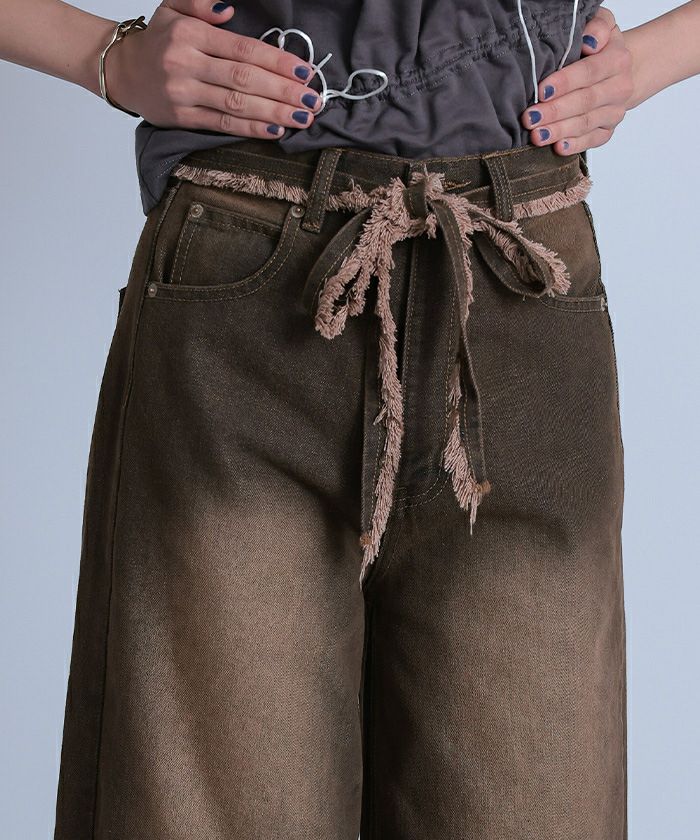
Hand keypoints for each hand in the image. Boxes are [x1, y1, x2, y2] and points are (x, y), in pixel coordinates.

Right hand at [104, 0, 322, 136]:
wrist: (120, 71)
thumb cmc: (158, 41)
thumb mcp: (174, 9)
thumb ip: (202, 4)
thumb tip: (230, 9)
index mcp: (191, 35)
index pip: (244, 49)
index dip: (278, 62)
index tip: (305, 72)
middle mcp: (187, 64)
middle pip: (245, 79)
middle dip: (284, 90)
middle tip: (313, 100)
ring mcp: (184, 94)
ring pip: (237, 104)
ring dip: (274, 112)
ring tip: (302, 117)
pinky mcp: (182, 119)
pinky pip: (222, 124)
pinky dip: (251, 128)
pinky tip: (275, 130)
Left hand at [520, 5, 634, 154]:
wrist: (618, 71)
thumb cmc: (598, 47)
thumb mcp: (601, 25)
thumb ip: (596, 25)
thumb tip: (588, 40)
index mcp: (617, 59)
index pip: (589, 71)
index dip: (565, 82)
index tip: (541, 91)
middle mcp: (620, 87)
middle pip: (585, 101)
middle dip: (555, 111)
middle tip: (530, 118)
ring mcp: (614, 112)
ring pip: (586, 123)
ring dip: (559, 131)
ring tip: (536, 136)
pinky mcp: (607, 130)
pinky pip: (592, 141)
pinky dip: (575, 146)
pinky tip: (557, 148)